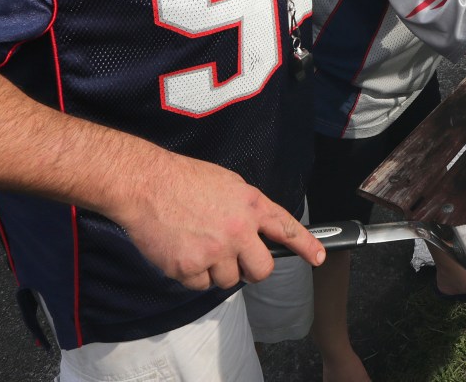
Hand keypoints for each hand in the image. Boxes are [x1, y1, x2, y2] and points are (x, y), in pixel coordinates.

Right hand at [111, 151, 323, 290]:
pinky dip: (191, 275)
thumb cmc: (183, 179)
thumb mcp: (228, 184)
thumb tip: (256, 231)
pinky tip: (181, 251)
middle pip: (262, 270)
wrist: (146, 184)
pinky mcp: (189, 267)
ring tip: (198, 245)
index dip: (306, 246)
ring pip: (228, 281)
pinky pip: (199, 285)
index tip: (318, 258)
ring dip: (216, 271)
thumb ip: (246, 209)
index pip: (286, 229)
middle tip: (235, 261)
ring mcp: (215, 251)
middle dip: (251, 270)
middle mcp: (238, 231)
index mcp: (251, 205)